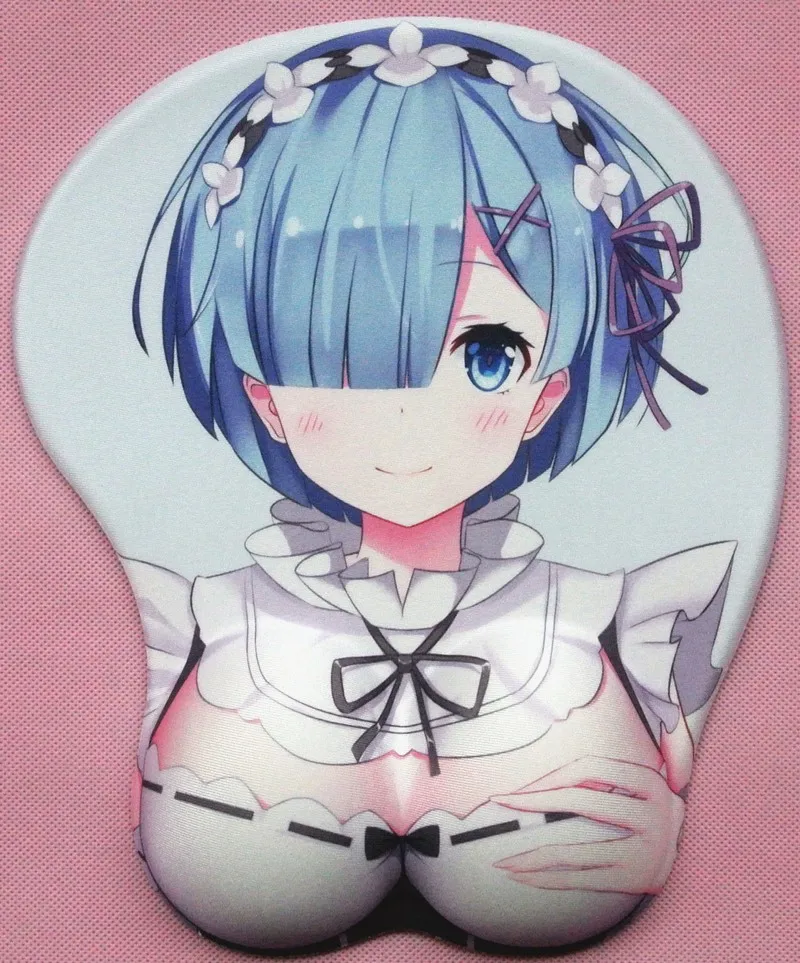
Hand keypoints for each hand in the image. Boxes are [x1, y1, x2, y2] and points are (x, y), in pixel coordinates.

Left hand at [491, 756, 684, 894]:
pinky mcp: (637, 880)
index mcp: (651, 781)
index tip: (520, 784)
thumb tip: (551, 758)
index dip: (553, 773)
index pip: (592, 768)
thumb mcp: (642, 786)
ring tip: (503, 861)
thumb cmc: (652, 816)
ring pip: (575, 851)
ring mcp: (647, 850)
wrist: (697, 863)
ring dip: (531, 857)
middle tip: (500, 801)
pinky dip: (548, 880)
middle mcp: (655, 813)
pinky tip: (525, 878)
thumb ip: (609, 774)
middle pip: (581, 801)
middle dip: (533, 801)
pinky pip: (582, 878)